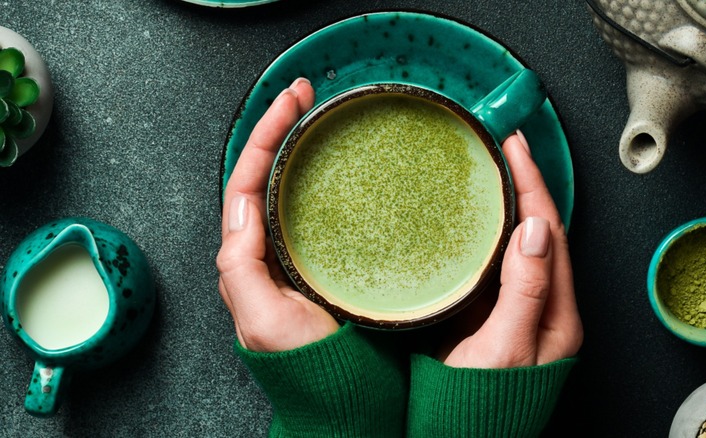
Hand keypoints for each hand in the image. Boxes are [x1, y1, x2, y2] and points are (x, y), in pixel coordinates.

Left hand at [217, 78, 339, 351]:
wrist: (344, 399)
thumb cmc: (306, 366)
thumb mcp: (263, 320)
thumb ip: (240, 269)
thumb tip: (240, 208)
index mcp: (247, 256)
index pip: (247, 179)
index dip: (266, 134)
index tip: (292, 101)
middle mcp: (267, 248)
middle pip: (265, 172)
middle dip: (280, 127)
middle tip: (305, 94)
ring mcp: (297, 250)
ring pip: (289, 185)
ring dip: (299, 146)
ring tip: (318, 115)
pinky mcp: (326, 257)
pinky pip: (316, 207)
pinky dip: (322, 176)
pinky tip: (340, 164)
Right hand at [439, 131, 582, 367]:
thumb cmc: (483, 406)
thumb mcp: (505, 350)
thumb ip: (523, 292)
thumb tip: (532, 227)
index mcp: (557, 314)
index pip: (549, 232)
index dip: (534, 185)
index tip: (516, 147)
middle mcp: (543, 306)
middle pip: (539, 231)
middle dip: (525, 185)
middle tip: (502, 147)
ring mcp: (518, 309)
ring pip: (518, 243)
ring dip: (508, 204)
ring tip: (490, 170)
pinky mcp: (492, 314)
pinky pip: (495, 261)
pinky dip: (487, 232)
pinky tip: (471, 218)